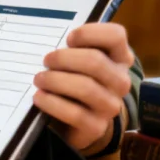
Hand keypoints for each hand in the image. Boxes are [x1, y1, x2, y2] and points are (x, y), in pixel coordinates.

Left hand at [33, 23, 132, 151]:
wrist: (76, 122)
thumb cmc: (74, 80)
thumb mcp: (77, 61)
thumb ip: (72, 49)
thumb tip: (49, 40)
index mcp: (119, 58)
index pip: (116, 36)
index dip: (90, 33)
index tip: (68, 39)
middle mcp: (120, 81)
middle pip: (96, 61)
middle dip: (64, 58)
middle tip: (46, 60)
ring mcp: (111, 105)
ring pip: (85, 87)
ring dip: (55, 80)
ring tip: (39, 79)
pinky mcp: (97, 127)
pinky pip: (75, 113)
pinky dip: (52, 103)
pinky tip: (38, 97)